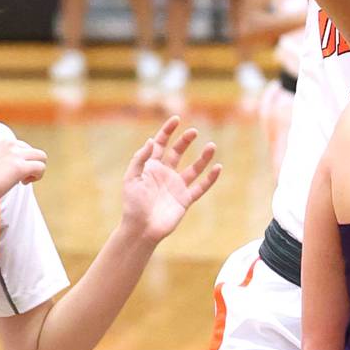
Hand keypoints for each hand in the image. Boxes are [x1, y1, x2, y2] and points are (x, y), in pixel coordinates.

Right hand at [0, 132, 46, 203]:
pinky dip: (37, 176)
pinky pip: (40, 167)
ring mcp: (14, 154)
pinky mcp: (19, 168)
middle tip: (15, 177)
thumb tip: (6, 165)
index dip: (16, 157)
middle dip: (26, 163)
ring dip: (35, 168)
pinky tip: (23, 182)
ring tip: (22, 179)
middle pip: (30, 150)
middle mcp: (7, 143)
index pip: (17, 143)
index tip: (7, 168)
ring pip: (40, 156)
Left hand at [120, 117, 220, 243]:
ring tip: (211, 146)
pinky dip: (210, 178)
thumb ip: (140, 159)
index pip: (160, 144)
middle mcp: (165, 174)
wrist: (141, 229)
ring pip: (194, 168)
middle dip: (185, 141)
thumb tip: (151, 140)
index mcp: (151, 167)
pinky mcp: (185, 199)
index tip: (176, 119)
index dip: (167, 131)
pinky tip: (217, 168)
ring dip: (203, 157)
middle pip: (178, 152)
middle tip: (193, 132)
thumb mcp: (131, 179)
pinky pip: (201, 186)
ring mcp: (177, 186)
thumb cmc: (132, 205)